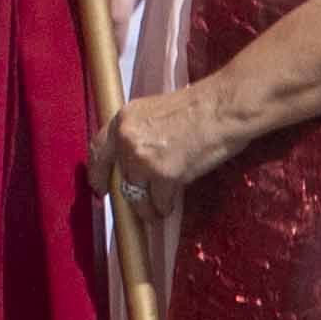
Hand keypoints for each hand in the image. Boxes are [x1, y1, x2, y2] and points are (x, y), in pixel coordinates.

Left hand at [97, 82, 248, 226]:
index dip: (97, 173)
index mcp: (123, 119)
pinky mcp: (163, 175)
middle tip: (136, 206)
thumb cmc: (199, 108)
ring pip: (136, 196)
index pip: (98, 151)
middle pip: (119, 178)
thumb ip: (139, 133)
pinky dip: (165, 207)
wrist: (222, 108)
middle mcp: (126, 139)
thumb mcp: (155, 112)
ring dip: (147, 208)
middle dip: (127, 196)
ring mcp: (143, 159)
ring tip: (155, 212)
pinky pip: (159, 202)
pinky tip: (170, 206)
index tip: (99, 187)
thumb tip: (134, 158)